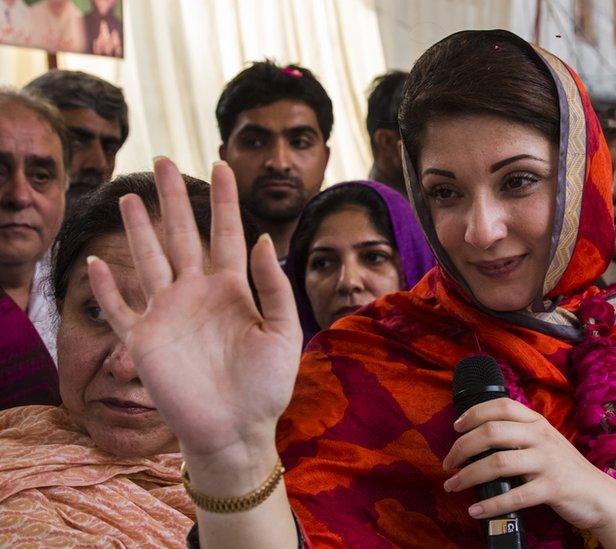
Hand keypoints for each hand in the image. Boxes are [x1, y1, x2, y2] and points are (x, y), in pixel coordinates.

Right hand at [87, 159, 301, 487]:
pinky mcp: (145, 341)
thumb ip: (274, 286)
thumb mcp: (283, 333)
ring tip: (128, 196)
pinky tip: (96, 264)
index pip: (226, 233)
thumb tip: (262, 237)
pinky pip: (120, 310)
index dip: (223, 200)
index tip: (221, 164)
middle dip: (172, 198)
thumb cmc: (266, 386)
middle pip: (181, 234)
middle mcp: (198, 294)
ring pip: (148, 260)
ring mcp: (168, 315)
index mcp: (233, 289)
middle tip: (163, 159)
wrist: (237, 430)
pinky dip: (107, 289)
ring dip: (137, 229)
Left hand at [441, 398, 615, 547]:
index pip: (501, 406)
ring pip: (497, 463)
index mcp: (537, 423)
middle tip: (448, 463)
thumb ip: (519, 435)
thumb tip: (478, 438)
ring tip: (453, 485)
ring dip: (468, 476)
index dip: (474, 413)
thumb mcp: (545, 442)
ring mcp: (547, 462)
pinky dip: (491, 505)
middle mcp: (541, 437)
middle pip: (492, 432)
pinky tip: (476, 511)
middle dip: (462, 448)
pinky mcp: (552, 488)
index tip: (456, 428)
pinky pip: (515, 496)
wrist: (601, 496)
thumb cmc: (565, 469)